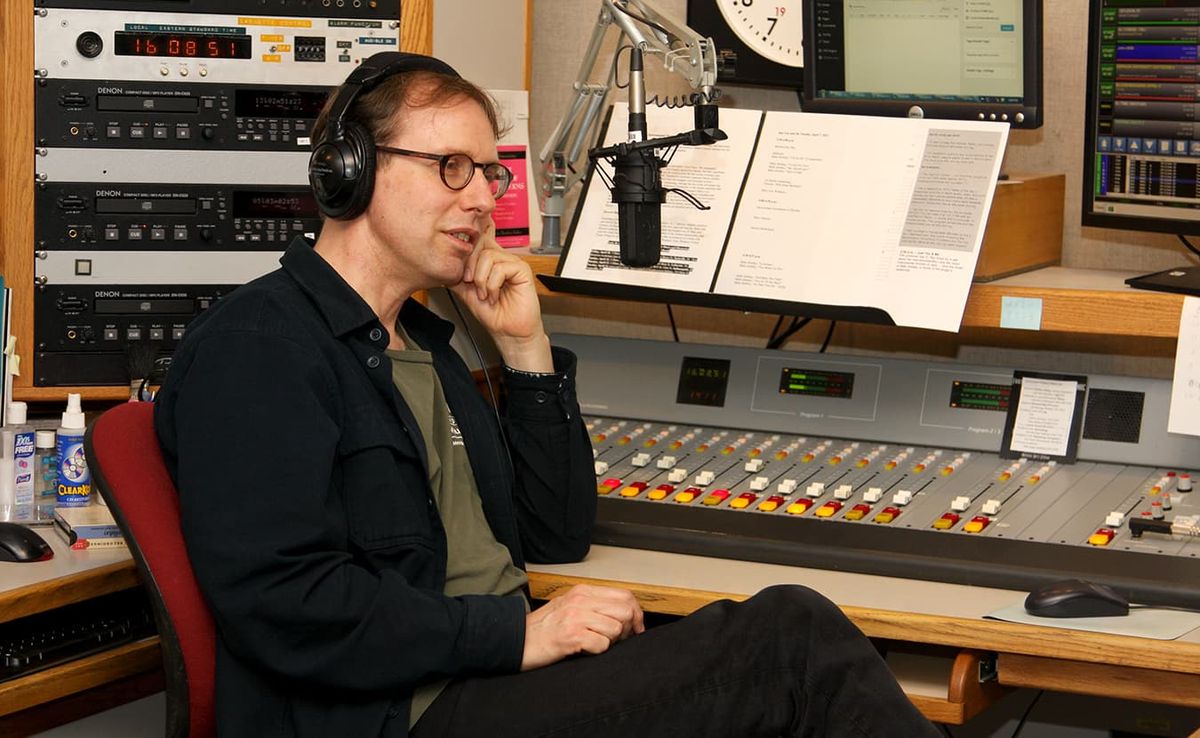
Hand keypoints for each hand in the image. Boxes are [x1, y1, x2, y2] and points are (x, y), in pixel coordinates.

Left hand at [450, 221, 551, 371]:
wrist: (507, 332)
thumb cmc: (493, 314)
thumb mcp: (466, 292)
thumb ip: (457, 277)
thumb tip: (443, 265)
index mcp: (491, 261)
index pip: (477, 240)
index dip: (467, 250)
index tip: (463, 272)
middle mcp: (502, 259)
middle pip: (480, 244)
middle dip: (469, 267)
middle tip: (470, 284)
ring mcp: (513, 263)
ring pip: (488, 256)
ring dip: (481, 280)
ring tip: (484, 295)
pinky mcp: (523, 270)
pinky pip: (501, 268)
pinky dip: (492, 285)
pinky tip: (494, 297)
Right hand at [521, 584, 644, 671]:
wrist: (516, 640)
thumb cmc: (542, 628)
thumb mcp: (569, 607)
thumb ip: (594, 605)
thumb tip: (625, 615)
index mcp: (582, 591)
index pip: (624, 595)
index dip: (636, 613)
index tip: (636, 628)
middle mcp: (580, 600)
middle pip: (626, 610)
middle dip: (629, 629)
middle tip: (618, 640)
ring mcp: (576, 617)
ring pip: (617, 628)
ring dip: (611, 642)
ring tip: (594, 644)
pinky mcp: (571, 636)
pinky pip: (602, 645)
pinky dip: (598, 651)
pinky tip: (584, 650)